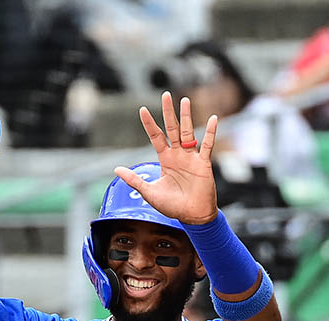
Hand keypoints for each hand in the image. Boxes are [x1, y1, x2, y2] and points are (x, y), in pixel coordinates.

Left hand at [115, 92, 218, 224]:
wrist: (191, 217)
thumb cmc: (172, 206)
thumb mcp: (149, 192)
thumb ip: (134, 179)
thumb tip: (116, 170)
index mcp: (165, 160)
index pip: (156, 137)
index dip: (150, 124)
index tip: (143, 109)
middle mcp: (178, 155)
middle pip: (172, 129)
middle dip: (168, 112)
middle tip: (166, 95)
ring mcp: (191, 158)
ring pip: (188, 132)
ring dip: (186, 117)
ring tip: (185, 101)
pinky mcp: (203, 164)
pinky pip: (207, 145)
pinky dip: (211, 132)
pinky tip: (213, 119)